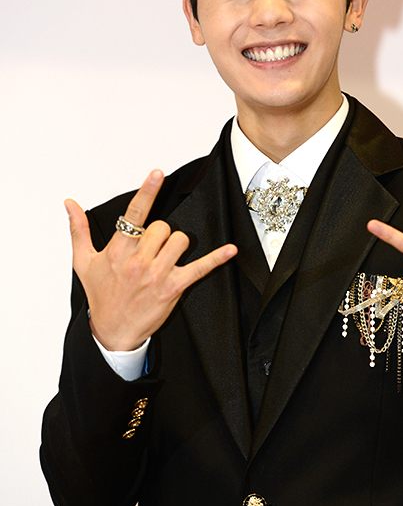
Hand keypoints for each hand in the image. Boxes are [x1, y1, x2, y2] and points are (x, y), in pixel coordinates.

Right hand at [65, 170, 236, 350]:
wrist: (112, 330)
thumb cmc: (101, 295)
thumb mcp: (84, 262)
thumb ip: (79, 230)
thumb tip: (70, 204)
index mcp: (118, 251)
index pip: (134, 215)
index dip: (147, 192)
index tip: (157, 174)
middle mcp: (138, 261)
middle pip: (162, 227)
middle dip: (159, 233)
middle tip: (151, 248)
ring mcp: (157, 274)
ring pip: (180, 240)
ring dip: (176, 244)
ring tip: (166, 256)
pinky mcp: (174, 288)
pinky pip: (200, 268)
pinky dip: (216, 259)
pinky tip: (229, 250)